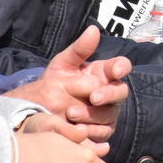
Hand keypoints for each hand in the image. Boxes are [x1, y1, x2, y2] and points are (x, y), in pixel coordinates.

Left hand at [6, 27, 130, 142]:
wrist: (39, 110)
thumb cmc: (55, 83)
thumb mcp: (63, 64)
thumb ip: (79, 49)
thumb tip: (93, 29)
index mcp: (104, 73)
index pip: (121, 67)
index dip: (122, 67)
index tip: (117, 70)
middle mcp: (110, 92)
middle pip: (121, 92)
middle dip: (109, 94)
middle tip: (93, 97)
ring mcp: (107, 113)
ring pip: (111, 114)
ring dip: (93, 115)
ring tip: (71, 114)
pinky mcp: (101, 131)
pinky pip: (103, 133)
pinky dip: (90, 131)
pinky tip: (76, 130)